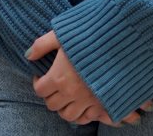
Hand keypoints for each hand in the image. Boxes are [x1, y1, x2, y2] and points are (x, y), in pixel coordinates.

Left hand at [28, 31, 149, 126]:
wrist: (123, 42)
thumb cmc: (91, 34)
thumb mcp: (63, 33)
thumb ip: (42, 44)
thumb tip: (28, 55)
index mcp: (59, 76)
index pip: (40, 90)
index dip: (38, 82)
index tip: (42, 75)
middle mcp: (71, 92)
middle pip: (52, 105)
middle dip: (50, 96)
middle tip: (54, 86)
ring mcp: (88, 100)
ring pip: (69, 116)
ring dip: (65, 108)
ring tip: (67, 96)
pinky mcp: (104, 104)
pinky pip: (88, 118)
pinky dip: (82, 114)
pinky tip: (82, 103)